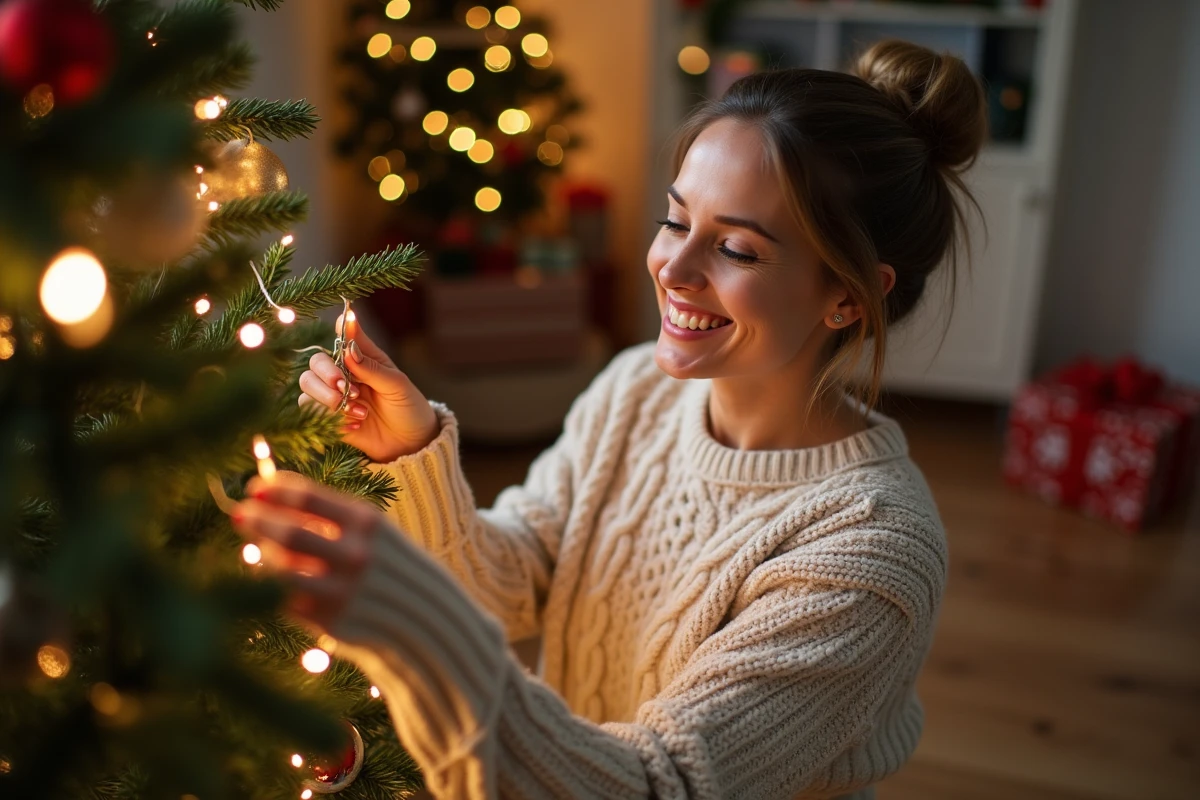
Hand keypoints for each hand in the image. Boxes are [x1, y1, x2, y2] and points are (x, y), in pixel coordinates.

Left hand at [231, 473, 385, 630]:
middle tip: (240, 512)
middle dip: (257, 519)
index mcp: (367, 523)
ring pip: (281, 569)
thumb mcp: (368, 529)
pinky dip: (271, 584)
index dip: (274, 490)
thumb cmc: (384, 560)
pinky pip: (286, 598)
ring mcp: (343, 590)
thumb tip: (266, 495)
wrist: (420, 612)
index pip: (307, 497)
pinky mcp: (331, 620)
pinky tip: (268, 573)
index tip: (255, 487)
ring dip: (260, 553)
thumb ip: (325, 513)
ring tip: (255, 545)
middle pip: (289, 533)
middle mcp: (356, 555)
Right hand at [298, 313, 437, 462]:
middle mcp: (343, 374)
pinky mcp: (328, 418)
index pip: (343, 338)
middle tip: (347, 388)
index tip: (343, 322)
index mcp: (362, 359)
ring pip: (307, 385)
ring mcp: (333, 395)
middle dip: (327, 373)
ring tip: (359, 411)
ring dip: (329, 398)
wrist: (410, 443)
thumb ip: (371, 367)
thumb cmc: (408, 407)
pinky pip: (311, 412)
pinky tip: (357, 425)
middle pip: (315, 362)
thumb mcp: (396, 385)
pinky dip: (333, 418)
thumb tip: (348, 347)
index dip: (341, 330)